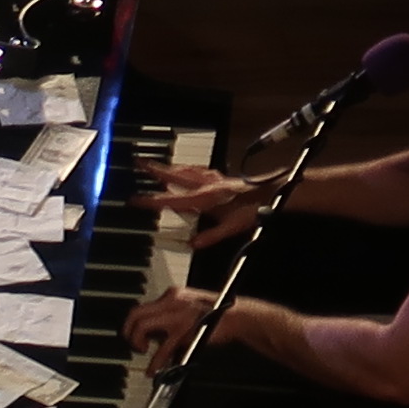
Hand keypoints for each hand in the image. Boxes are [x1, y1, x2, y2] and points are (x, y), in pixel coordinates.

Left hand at [120, 289, 223, 369]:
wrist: (238, 316)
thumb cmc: (216, 315)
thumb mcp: (188, 309)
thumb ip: (170, 318)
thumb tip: (155, 335)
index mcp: (172, 295)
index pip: (143, 306)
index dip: (135, 323)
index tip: (136, 335)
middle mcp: (170, 301)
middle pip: (135, 314)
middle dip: (128, 331)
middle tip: (134, 345)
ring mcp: (176, 316)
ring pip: (142, 327)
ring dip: (137, 343)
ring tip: (142, 353)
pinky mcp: (183, 331)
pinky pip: (161, 348)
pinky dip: (154, 361)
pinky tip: (153, 369)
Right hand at [146, 156, 264, 251]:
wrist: (274, 193)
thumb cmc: (254, 210)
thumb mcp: (232, 228)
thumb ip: (211, 236)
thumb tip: (193, 245)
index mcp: (205, 199)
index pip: (172, 200)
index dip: (151, 201)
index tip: (134, 199)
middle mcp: (207, 186)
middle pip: (175, 176)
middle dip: (155, 170)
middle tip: (139, 162)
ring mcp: (214, 179)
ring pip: (187, 170)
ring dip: (170, 167)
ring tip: (158, 165)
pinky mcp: (222, 178)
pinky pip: (200, 171)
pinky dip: (189, 169)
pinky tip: (189, 169)